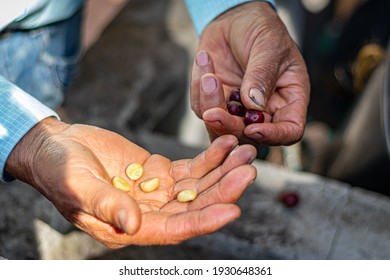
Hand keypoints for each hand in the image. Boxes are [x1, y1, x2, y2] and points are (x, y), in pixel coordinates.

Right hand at [6, 118, 256, 247]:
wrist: (56, 148)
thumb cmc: (59, 171)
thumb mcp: (77, 187)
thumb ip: (106, 205)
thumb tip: (133, 224)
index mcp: (130, 227)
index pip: (176, 229)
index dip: (204, 220)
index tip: (234, 208)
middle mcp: (150, 213)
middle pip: (195, 205)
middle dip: (223, 189)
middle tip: (248, 169)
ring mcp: (157, 191)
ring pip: (198, 185)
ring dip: (223, 170)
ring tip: (245, 151)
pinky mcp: (159, 170)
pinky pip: (190, 167)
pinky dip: (209, 157)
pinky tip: (226, 144)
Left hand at [191, 2, 309, 145]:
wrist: (235, 19)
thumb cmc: (261, 29)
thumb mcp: (269, 46)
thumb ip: (262, 75)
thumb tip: (254, 105)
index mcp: (288, 99)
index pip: (289, 130)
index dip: (272, 136)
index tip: (252, 128)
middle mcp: (264, 110)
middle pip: (249, 138)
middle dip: (229, 127)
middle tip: (214, 113)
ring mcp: (237, 108)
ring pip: (220, 128)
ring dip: (210, 105)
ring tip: (209, 75)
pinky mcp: (215, 101)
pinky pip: (201, 107)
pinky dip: (199, 88)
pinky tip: (205, 62)